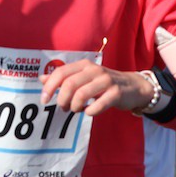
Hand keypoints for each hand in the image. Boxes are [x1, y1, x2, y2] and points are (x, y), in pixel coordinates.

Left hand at [39, 59, 153, 116]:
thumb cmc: (104, 83)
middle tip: (63, 108)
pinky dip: (89, 112)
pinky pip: (98, 105)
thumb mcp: (84, 77)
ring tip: (76, 110)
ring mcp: (106, 81)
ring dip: (74, 107)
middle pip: (69, 85)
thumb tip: (41, 79)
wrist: (134, 86)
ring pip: (81, 95)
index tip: (44, 100)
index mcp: (83, 64)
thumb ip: (64, 78)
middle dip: (62, 100)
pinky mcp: (116, 93)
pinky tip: (89, 112)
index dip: (49, 87)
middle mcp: (94, 70)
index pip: (61, 73)